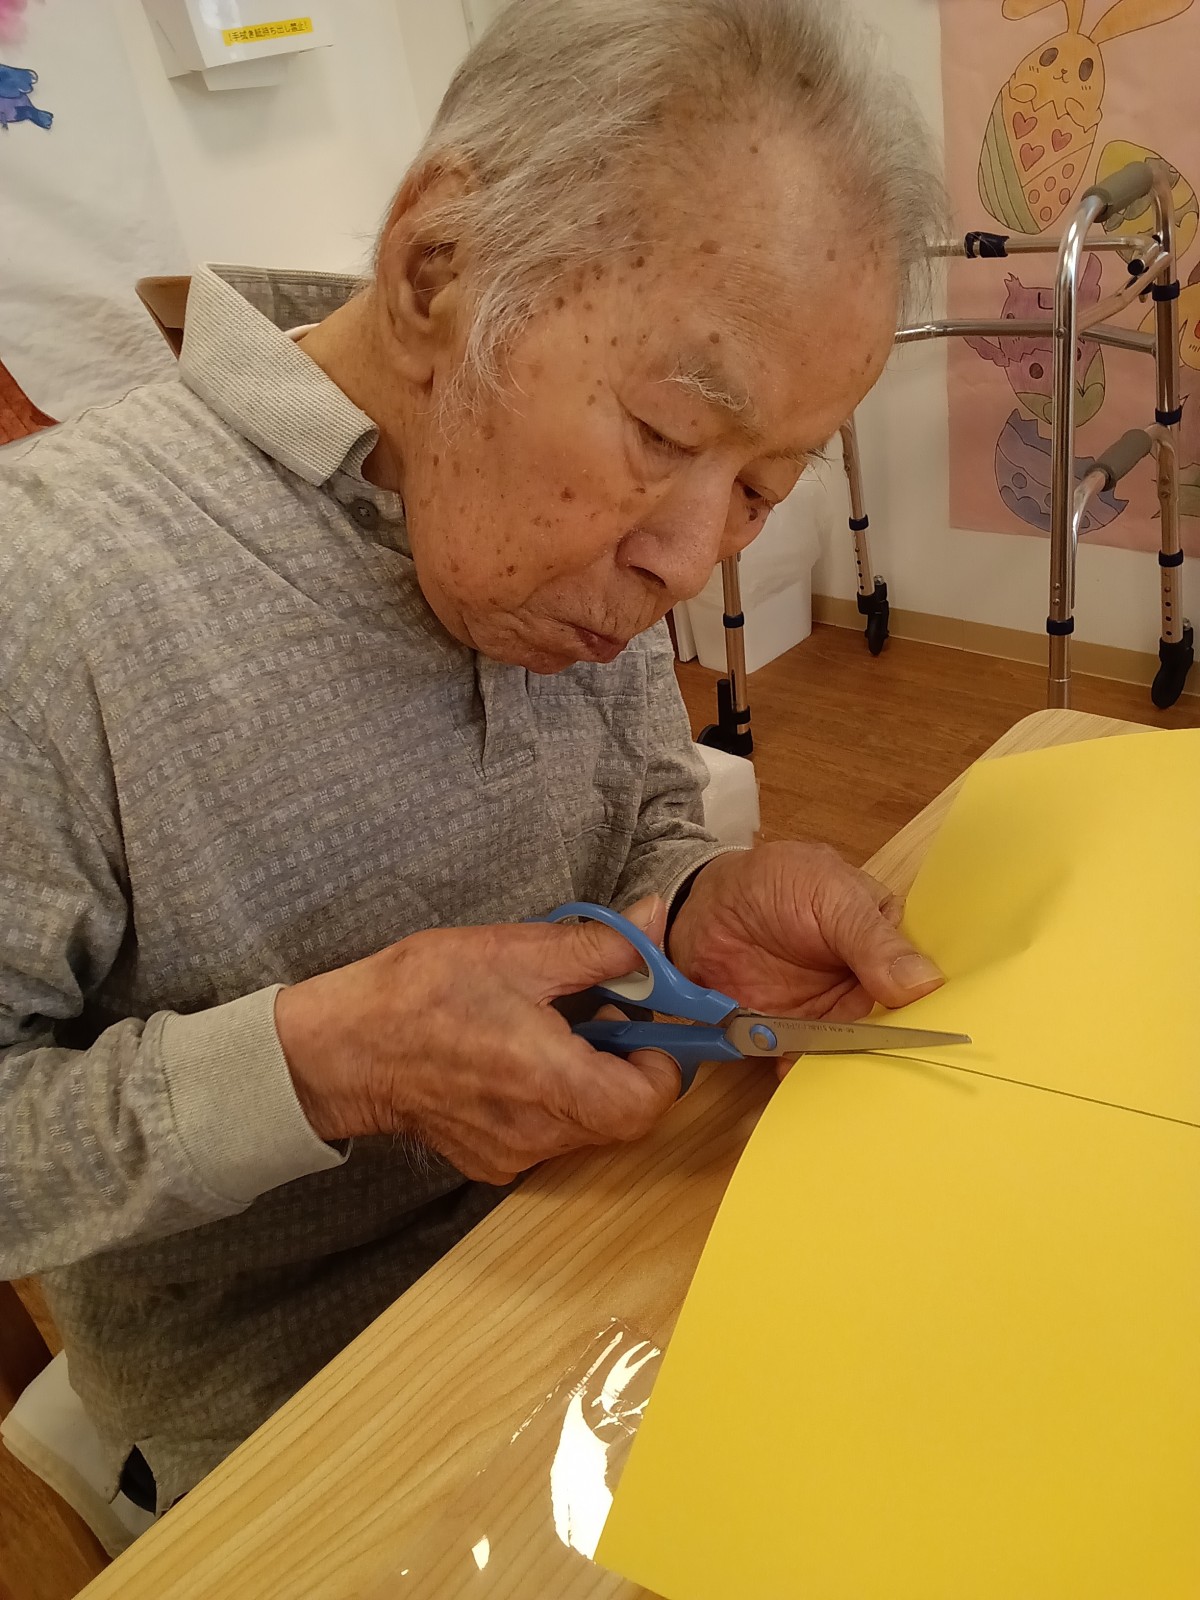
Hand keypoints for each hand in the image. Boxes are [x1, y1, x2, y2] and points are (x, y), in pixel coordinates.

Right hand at [274, 897, 679, 1184]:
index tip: (646, 1022)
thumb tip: (654, 921)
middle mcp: (537, 1133)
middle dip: (626, 1065)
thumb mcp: (515, 951)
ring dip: (589, 1080)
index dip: (664, 1062)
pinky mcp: (488, 1160)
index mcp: (551, 1082)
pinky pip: (546, 1135)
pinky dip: (551, 1099)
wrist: (340, 1047)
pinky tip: (519, 1058)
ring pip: (585, 1126)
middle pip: (622, 1117)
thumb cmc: (420, 994)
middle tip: (604, 1015)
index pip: (649, 1103)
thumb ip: (597, 945)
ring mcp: (512, 1154)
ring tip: (555, 1029)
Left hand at [668, 844, 943, 1055]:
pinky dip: (799, 1070)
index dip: (929, 1014)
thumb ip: (874, 941)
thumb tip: (927, 985)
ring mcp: (827, 1008)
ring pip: (847, 1049)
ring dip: (842, 1066)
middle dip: (885, 1052)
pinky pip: (802, 1058)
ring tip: (838, 1080)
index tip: (934, 1042)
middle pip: (889, 1027)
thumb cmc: (775, 881)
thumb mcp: (832, 896)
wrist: (705, 901)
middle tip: (886, 1074)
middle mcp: (864, 981)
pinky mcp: (789, 1030)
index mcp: (886, 940)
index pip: (919, 984)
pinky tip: (794, 1075)